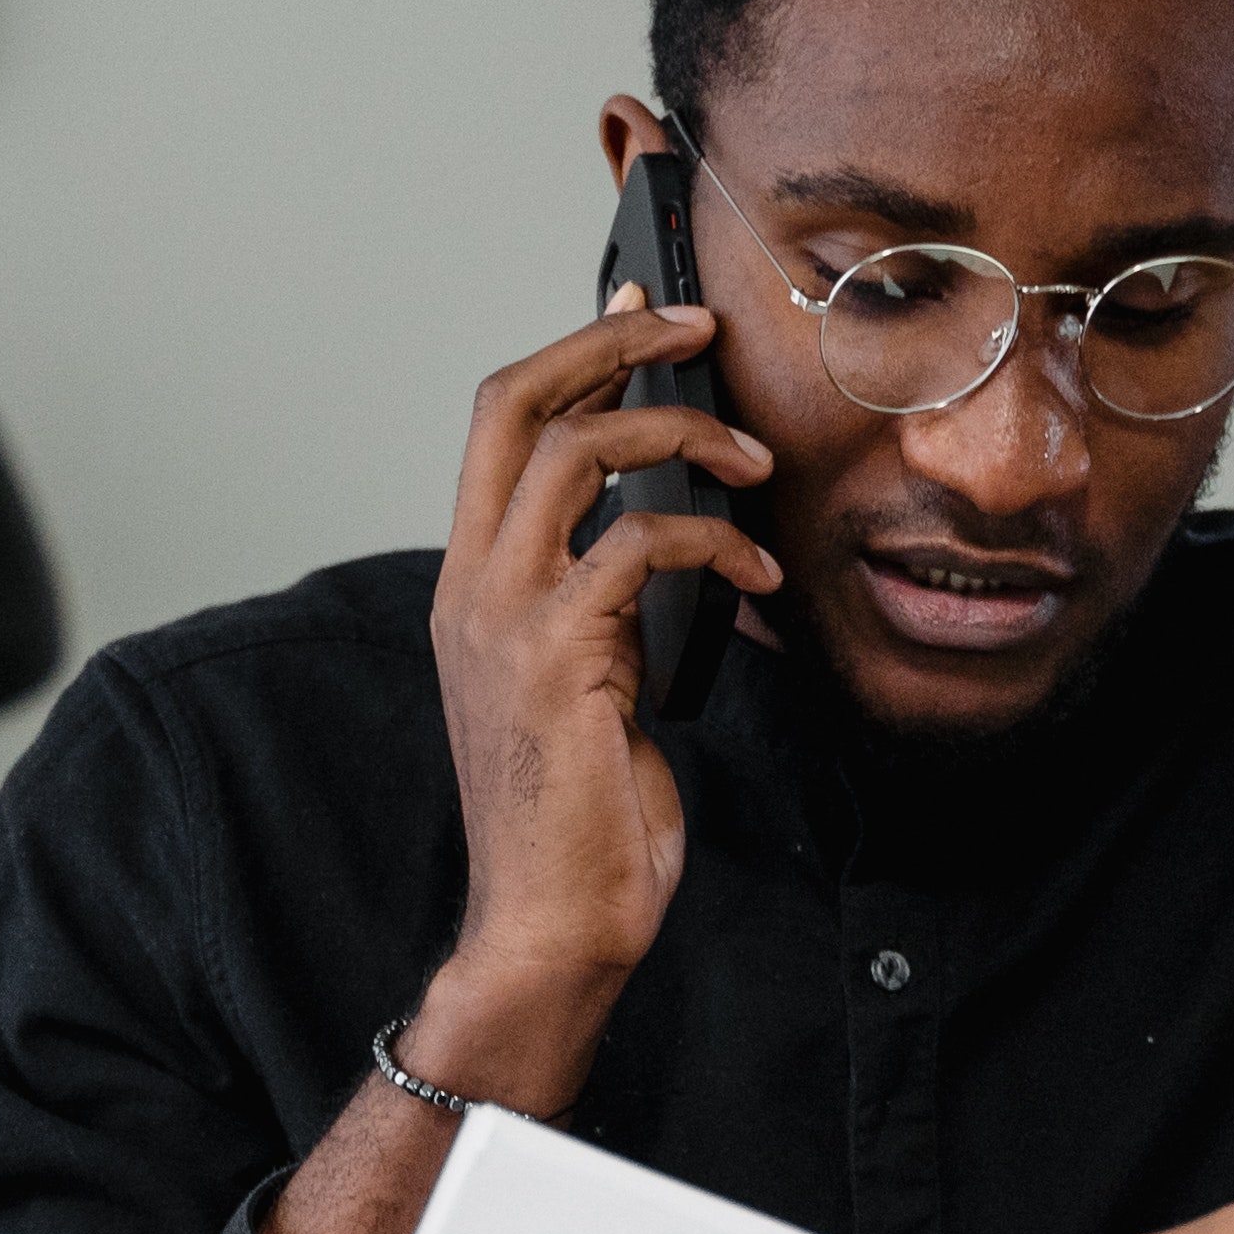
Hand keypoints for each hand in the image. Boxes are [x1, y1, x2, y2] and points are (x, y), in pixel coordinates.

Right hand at [405, 289, 781, 1101]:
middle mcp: (471, 586)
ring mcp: (503, 620)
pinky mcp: (557, 660)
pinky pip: (640, 548)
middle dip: (612, 344)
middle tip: (697, 326)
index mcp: (472, 584)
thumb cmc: (581, 819)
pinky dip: (717, 545)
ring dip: (680, 435)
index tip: (644, 309)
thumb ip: (606, 604)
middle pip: (517, 402)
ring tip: (754, 463)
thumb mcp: (592, 683)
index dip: (573, 351)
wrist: (551, 924)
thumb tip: (669, 531)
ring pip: (575, 452)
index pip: (499, 423)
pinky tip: (762, 582)